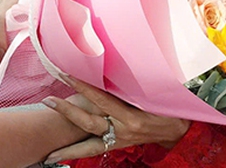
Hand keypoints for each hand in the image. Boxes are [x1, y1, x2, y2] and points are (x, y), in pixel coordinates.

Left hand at [43, 76, 190, 162]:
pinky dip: (79, 151)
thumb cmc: (165, 107)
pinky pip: (95, 150)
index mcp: (132, 116)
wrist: (178, 130)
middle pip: (89, 124)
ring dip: (68, 149)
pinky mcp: (118, 146)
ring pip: (89, 146)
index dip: (84, 87)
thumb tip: (104, 69)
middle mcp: (123, 131)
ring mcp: (120, 141)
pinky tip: (62, 155)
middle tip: (48, 101)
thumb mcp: (149, 94)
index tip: (67, 75)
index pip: (102, 99)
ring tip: (48, 153)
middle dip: (67, 112)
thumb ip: (127, 86)